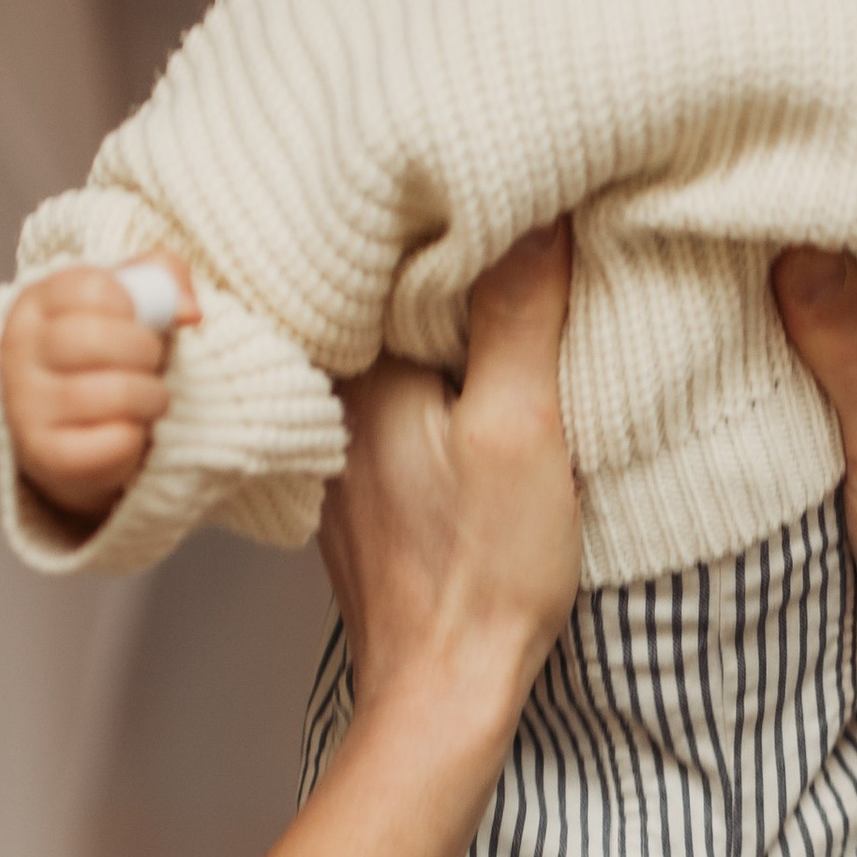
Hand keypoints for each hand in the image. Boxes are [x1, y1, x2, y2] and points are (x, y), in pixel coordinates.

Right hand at [0, 258, 197, 520]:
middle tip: (149, 363)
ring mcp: (26, 405)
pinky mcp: (46, 454)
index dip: (134, 306)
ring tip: (147, 399)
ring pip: (117, 392)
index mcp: (33, 304)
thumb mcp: (129, 307)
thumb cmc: (106, 358)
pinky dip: (137, 436)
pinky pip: (116, 440)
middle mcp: (18, 350)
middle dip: (147, 351)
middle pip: (100, 337)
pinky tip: (127, 431)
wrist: (72, 435)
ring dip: (152, 397)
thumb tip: (189, 309)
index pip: (93, 288)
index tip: (136, 321)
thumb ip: (162, 281)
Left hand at [319, 225, 579, 731]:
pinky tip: (478, 361)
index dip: (446, 202)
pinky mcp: (367, 479)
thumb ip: (517, 314)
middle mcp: (328, 395)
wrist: (443, 692)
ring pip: (392, 338)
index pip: (387, 245)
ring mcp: (343, 440)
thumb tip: (529, 205)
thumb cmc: (481, 573)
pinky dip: (436, 366)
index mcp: (352, 368)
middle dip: (445, 246)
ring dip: (442, 308)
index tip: (496, 163)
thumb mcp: (520, 429)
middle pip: (387, 287)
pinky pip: (399, 390)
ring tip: (502, 257)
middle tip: (507, 191)